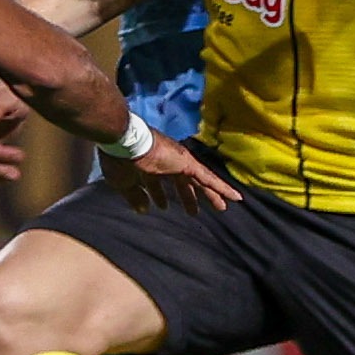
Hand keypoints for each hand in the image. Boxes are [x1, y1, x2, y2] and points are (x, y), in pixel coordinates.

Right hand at [103, 132, 236, 212]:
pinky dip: (221, 188)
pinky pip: (208, 178)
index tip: (160, 206)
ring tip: (221, 208)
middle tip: (194, 212)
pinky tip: (234, 198)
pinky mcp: (188, 164)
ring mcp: (180, 162)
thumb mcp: (125, 184)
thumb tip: (143, 209)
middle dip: (188, 197)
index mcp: (150, 167)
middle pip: (182, 183)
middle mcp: (167, 162)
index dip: (159, 195)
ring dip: (210, 195)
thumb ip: (135, 196)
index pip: (158, 183)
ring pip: (200, 181)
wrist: (126, 143)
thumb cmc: (120, 161)